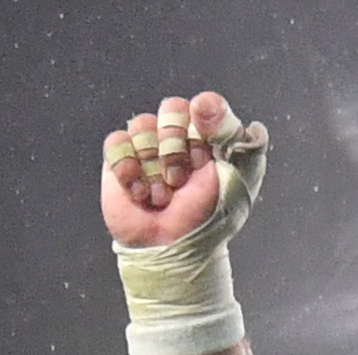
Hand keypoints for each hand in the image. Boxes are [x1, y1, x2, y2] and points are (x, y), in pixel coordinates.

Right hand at [101, 91, 252, 247]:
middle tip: (180, 181)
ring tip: (162, 194)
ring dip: (153, 167)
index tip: (203, 157)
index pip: (204, 105)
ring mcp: (147, 144)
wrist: (172, 247)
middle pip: (171, 108)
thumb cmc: (209, 217)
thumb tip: (204, 104)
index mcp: (209, 133)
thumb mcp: (239, 177)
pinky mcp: (119, 159)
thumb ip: (235, 135)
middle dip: (177, 149)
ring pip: (142, 124)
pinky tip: (139, 193)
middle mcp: (177, 133)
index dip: (202, 129)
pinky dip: (128, 171)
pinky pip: (117, 142)